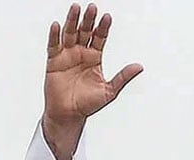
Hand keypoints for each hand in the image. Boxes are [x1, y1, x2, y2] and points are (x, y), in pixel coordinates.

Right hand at [42, 3, 141, 159]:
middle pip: (84, 32)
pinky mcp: (54, 62)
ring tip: (76, 8)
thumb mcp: (110, 90)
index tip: (108, 17)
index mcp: (95, 58)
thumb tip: (139, 67)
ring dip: (72, 21)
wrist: (70, 115)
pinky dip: (55, 36)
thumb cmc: (89, 104)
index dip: (103, 28)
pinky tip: (58, 25)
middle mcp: (81, 54)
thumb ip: (123, 77)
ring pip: (69, 34)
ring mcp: (67, 56)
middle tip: (92, 7)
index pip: (100, 38)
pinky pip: (54, 46)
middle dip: (88, 20)